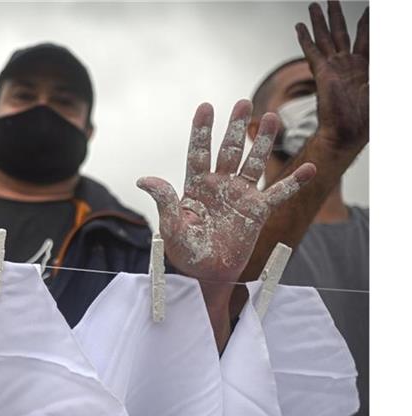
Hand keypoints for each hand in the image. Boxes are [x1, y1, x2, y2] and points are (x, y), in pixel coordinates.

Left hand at [138, 100, 315, 284]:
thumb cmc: (186, 252)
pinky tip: (309, 168)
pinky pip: (278, 193)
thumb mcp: (171, 228)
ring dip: (262, 141)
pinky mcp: (257, 211)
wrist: (208, 273)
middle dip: (236, 127)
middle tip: (243, 103)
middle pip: (229, 150)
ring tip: (272, 117)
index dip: (202, 130)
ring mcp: (240, 195)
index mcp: (196, 186)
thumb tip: (144, 180)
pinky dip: (294, 182)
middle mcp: (220, 185)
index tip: (206, 107)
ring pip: (253, 162)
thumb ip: (165, 202)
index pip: (199, 152)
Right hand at [297, 1, 368, 151]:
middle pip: (340, 32)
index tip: (368, 10)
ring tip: (313, 6)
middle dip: (336, 15)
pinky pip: (312, 51)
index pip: (364, 37)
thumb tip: (395, 47)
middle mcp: (346, 63)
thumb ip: (382, 71)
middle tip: (331, 0)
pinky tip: (300, 28)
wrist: (347, 133)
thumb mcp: (381, 88)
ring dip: (319, 21)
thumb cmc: (364, 118)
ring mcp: (333, 67)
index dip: (367, 22)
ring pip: (325, 37)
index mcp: (363, 66)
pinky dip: (305, 38)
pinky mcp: (321, 73)